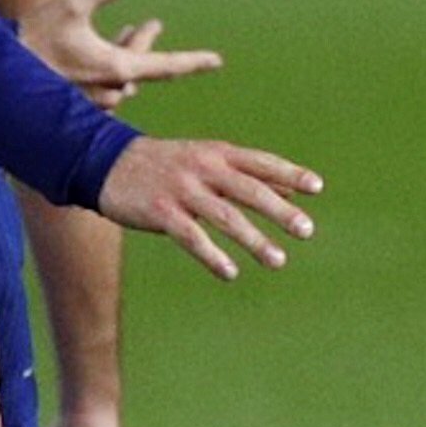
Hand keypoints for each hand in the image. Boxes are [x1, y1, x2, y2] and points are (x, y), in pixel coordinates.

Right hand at [17, 0, 221, 102]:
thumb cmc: (35, 38)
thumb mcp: (74, 4)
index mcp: (116, 68)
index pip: (166, 65)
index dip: (193, 61)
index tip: (216, 62)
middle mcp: (110, 90)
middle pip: (140, 65)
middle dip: (144, 43)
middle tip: (153, 24)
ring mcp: (93, 101)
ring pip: (121, 76)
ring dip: (124, 52)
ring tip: (128, 31)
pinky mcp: (75, 103)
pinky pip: (103, 86)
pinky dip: (107, 67)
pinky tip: (99, 52)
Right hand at [95, 133, 319, 279]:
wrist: (107, 162)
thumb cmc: (168, 165)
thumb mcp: (208, 160)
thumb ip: (249, 174)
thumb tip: (293, 187)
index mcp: (218, 154)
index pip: (261, 163)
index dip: (290, 174)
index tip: (317, 188)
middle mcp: (204, 169)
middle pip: (249, 190)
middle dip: (280, 211)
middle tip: (307, 231)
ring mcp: (183, 190)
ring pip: (225, 216)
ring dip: (254, 240)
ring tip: (278, 261)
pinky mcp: (161, 212)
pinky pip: (191, 236)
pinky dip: (212, 255)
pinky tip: (230, 272)